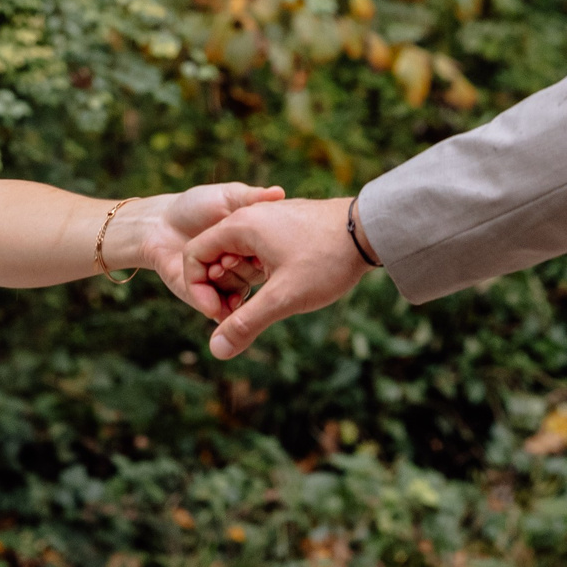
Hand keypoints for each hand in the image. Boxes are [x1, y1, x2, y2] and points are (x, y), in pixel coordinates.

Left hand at [118, 183, 286, 318]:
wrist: (161, 224)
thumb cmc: (197, 206)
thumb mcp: (227, 197)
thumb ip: (252, 196)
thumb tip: (279, 192)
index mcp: (256, 245)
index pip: (272, 256)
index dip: (264, 255)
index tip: (253, 248)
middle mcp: (246, 267)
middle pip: (256, 278)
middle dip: (242, 270)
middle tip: (227, 259)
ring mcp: (228, 284)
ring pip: (240, 296)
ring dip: (231, 288)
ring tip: (216, 271)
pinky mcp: (209, 299)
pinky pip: (220, 311)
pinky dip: (220, 309)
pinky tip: (216, 303)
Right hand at [181, 197, 373, 358]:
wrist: (371, 231)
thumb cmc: (327, 259)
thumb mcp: (283, 298)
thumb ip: (245, 323)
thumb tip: (216, 351)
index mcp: (241, 225)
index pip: (194, 255)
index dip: (199, 290)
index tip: (220, 314)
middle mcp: (251, 215)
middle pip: (215, 254)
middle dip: (223, 287)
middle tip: (247, 310)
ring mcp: (271, 218)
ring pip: (239, 253)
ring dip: (243, 280)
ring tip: (269, 299)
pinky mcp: (288, 225)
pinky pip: (259, 249)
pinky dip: (261, 270)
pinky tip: (284, 286)